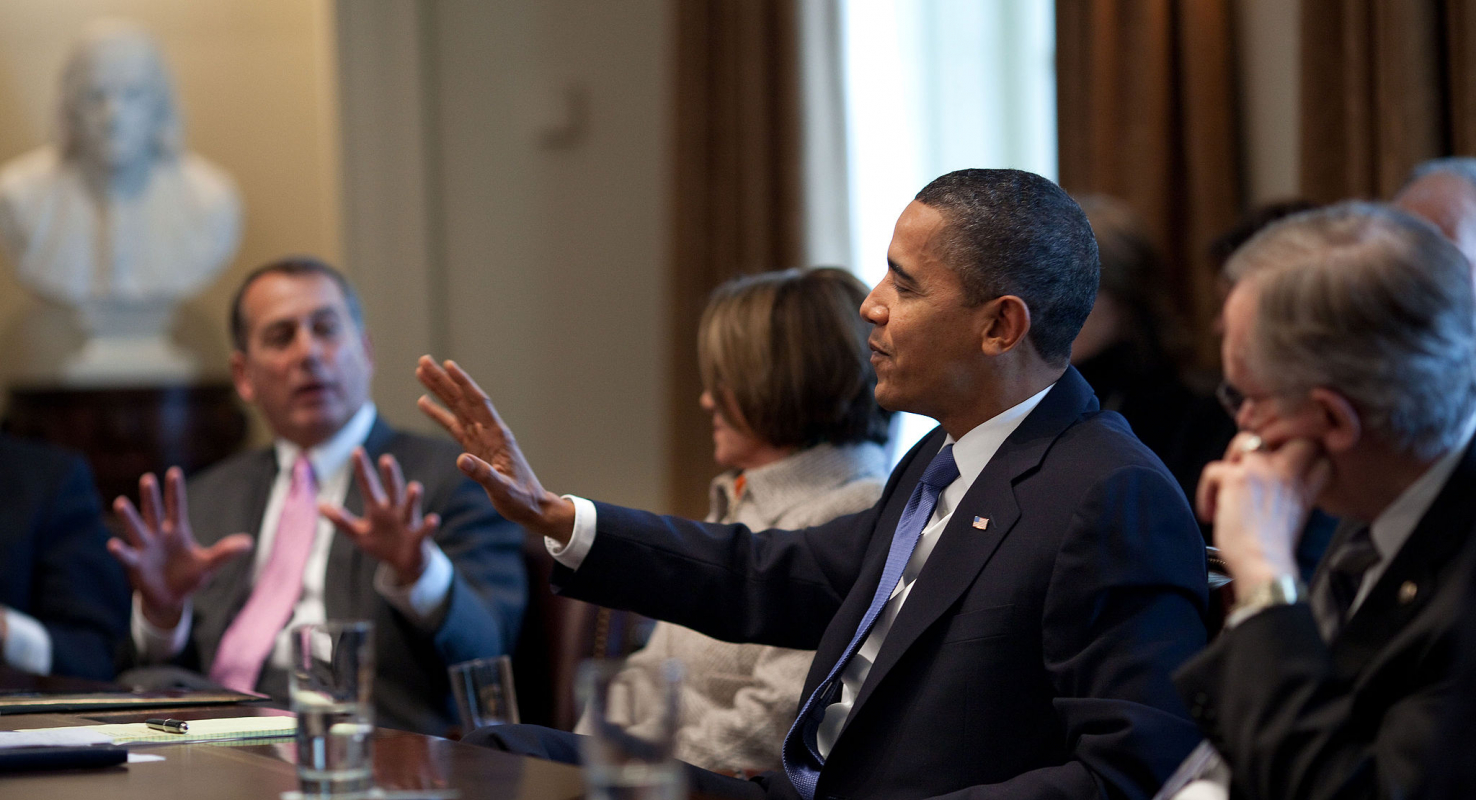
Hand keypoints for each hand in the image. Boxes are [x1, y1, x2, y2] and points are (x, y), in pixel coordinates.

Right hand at [109, 468, 253, 628]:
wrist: (171, 600)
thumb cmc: (189, 577)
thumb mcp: (209, 564)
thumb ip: (225, 553)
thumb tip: (249, 542)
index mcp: (177, 532)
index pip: (177, 507)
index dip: (175, 491)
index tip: (174, 471)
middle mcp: (159, 536)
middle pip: (154, 513)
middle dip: (151, 497)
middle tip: (147, 478)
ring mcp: (146, 549)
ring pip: (137, 530)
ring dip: (129, 517)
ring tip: (121, 502)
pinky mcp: (137, 566)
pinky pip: (127, 557)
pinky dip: (120, 551)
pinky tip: (113, 544)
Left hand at [320, 449, 439, 584]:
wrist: (404, 564)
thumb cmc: (382, 544)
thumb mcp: (359, 534)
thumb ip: (341, 520)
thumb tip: (320, 504)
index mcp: (377, 508)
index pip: (368, 485)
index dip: (362, 469)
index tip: (357, 450)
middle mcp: (394, 511)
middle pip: (392, 490)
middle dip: (390, 476)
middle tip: (386, 460)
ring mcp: (408, 523)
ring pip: (410, 507)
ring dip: (413, 498)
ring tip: (415, 487)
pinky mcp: (419, 538)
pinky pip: (424, 530)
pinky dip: (429, 525)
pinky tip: (433, 519)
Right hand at [415, 355, 575, 542]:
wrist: (531, 507)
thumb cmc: (521, 499)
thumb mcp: (503, 490)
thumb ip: (484, 475)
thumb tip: (461, 460)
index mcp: (498, 437)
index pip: (478, 403)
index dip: (464, 384)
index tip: (448, 365)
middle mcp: (489, 432)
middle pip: (463, 400)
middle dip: (444, 380)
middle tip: (424, 361)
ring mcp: (481, 438)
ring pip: (457, 408)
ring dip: (439, 390)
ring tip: (421, 373)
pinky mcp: (474, 448)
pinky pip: (453, 425)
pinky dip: (439, 413)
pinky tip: (424, 403)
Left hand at [1196, 433, 1331, 597]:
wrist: (1265, 565)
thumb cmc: (1275, 547)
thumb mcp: (1297, 511)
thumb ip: (1292, 485)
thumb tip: (1268, 471)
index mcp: (1306, 479)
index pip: (1310, 445)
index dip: (1291, 451)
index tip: (1274, 475)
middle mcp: (1288, 469)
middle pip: (1281, 432)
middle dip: (1261, 446)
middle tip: (1244, 476)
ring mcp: (1263, 469)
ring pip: (1244, 440)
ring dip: (1231, 463)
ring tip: (1226, 490)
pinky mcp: (1236, 478)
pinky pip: (1214, 470)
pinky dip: (1207, 493)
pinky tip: (1211, 515)